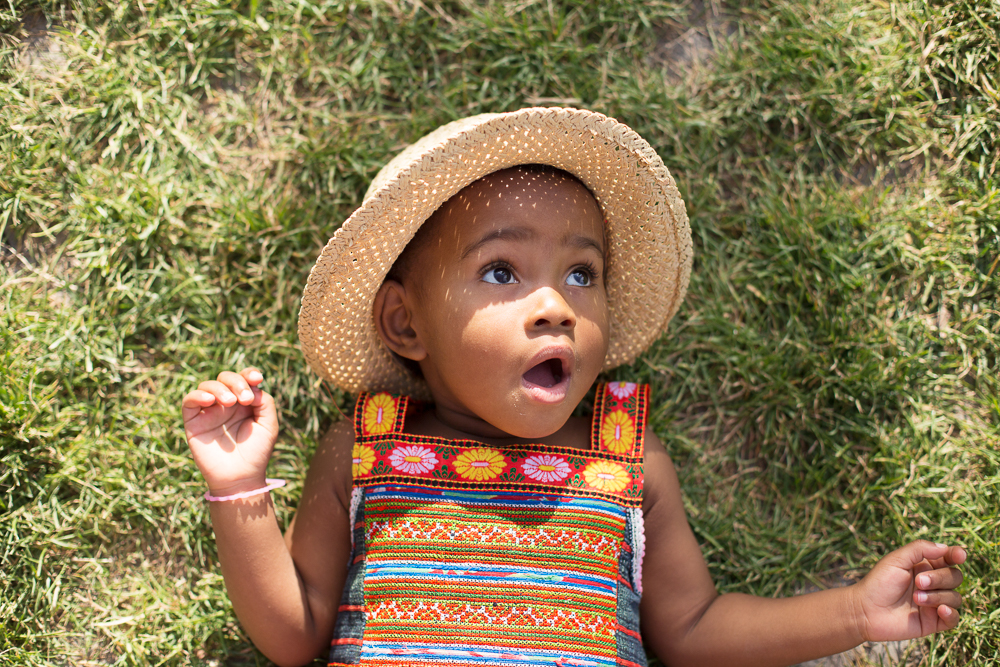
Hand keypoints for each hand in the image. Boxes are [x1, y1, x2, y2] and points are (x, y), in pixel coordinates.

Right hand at [182, 367, 279, 494]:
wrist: (241, 478)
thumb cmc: (257, 452)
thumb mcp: (269, 425)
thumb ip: (265, 402)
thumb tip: (252, 387)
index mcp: (245, 402)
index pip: (244, 378)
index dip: (249, 373)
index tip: (257, 378)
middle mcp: (226, 404)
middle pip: (225, 378)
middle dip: (236, 382)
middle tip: (245, 399)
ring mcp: (209, 411)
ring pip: (207, 386)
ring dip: (219, 388)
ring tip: (230, 402)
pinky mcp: (193, 421)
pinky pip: (189, 401)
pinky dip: (197, 395)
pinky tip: (209, 401)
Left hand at [853, 540, 964, 641]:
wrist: (865, 610)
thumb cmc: (878, 582)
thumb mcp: (896, 560)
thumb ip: (920, 549)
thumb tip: (945, 547)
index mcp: (924, 566)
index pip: (948, 559)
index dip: (956, 555)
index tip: (959, 556)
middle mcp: (932, 583)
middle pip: (955, 577)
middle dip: (940, 578)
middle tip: (919, 581)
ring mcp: (934, 602)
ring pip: (955, 597)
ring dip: (938, 596)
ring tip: (916, 599)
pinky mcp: (933, 621)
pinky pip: (954, 618)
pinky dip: (951, 613)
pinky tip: (940, 610)